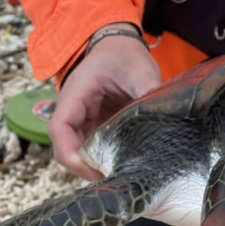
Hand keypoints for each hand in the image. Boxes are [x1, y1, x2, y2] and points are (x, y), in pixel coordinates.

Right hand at [48, 23, 161, 179]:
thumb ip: (149, 95)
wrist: (118, 44)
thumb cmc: (125, 54)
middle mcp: (73, 109)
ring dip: (94, 165)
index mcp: (76, 93)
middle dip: (85, 167)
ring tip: (120, 177)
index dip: (72, 155)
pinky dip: (103, 159)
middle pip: (66, 147)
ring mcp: (82, 119)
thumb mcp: (140, 71)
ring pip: (78, 150)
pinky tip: (122, 166)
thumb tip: (165, 122)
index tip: (96, 171)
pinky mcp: (93, 126)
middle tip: (115, 180)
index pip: (59, 129)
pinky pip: (91, 147)